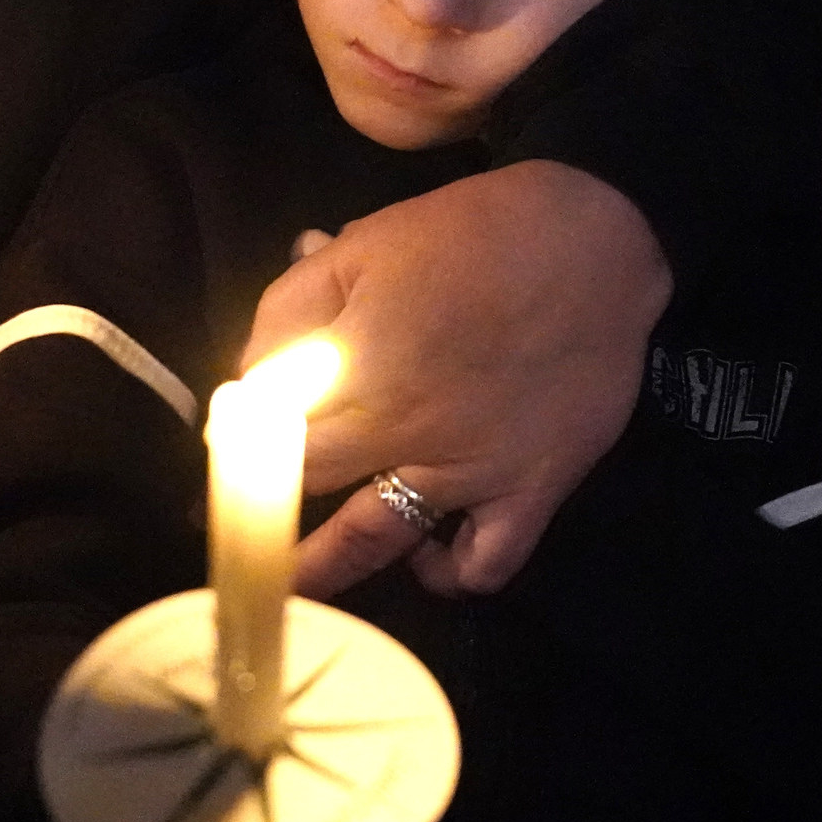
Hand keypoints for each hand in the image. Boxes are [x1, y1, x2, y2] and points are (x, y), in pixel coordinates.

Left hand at [247, 161, 668, 599]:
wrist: (595, 243)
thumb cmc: (472, 235)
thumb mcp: (363, 246)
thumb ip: (291, 308)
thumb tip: (249, 372)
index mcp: (354, 367)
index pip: (265, 428)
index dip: (236, 444)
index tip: (226, 456)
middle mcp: (401, 432)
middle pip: (306, 488)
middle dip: (262, 504)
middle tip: (240, 522)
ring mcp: (468, 472)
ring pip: (374, 542)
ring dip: (323, 568)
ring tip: (291, 585)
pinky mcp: (530, 492)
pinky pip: (485, 564)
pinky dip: (450, 574)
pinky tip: (428, 555)